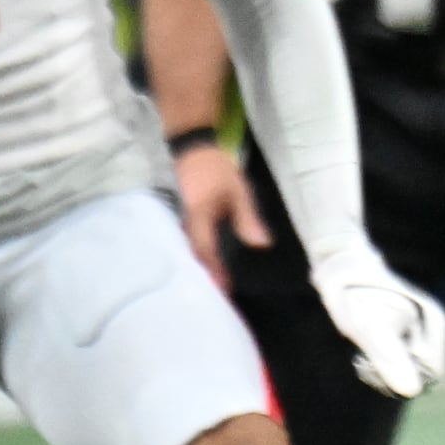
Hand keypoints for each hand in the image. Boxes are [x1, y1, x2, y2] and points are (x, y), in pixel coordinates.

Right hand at [174, 140, 270, 291]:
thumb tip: (261, 244)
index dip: (215, 272)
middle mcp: (186, 223)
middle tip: (219, 296)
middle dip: (206, 276)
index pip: (206, 251)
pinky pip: (191, 242)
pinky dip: (200, 255)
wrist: (193, 148)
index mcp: (199, 218)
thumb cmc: (216, 169)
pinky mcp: (185, 218)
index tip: (225, 290)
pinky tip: (208, 264)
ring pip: (191, 250)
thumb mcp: (238, 191)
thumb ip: (247, 218)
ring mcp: (183, 220)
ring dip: (202, 267)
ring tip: (213, 286)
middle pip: (195, 256)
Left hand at [313, 248, 444, 400]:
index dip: (403, 375)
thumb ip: (390, 358)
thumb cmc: (356, 294)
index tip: (375, 362)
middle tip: (364, 362)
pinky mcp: (399, 337)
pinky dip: (378, 368)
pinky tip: (361, 357)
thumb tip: (411, 391)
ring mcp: (416, 332)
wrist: (340, 270)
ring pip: (406, 375)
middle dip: (392, 376)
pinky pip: (396, 368)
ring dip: (382, 374)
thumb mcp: (368, 325)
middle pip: (420, 375)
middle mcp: (430, 328)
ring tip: (361, 360)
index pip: (430, 372)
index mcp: (435, 321)